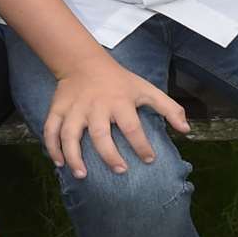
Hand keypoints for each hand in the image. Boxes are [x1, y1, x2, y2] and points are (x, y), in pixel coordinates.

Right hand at [41, 59, 189, 178]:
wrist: (83, 62)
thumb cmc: (119, 81)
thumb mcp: (146, 89)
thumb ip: (168, 108)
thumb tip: (186, 130)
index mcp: (119, 102)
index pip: (132, 127)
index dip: (142, 145)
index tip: (149, 160)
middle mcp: (96, 106)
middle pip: (101, 134)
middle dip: (109, 154)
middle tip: (120, 170)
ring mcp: (75, 109)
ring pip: (70, 134)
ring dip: (74, 156)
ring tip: (81, 174)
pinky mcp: (58, 109)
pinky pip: (51, 130)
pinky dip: (52, 147)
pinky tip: (59, 163)